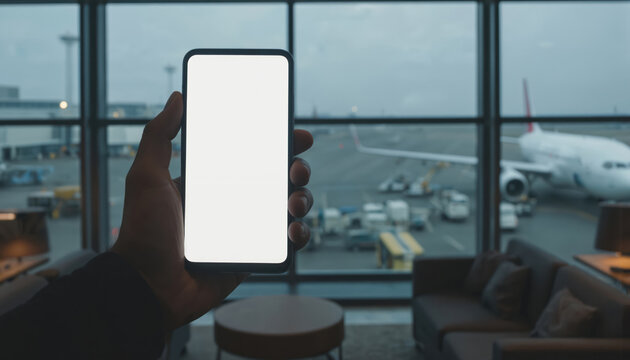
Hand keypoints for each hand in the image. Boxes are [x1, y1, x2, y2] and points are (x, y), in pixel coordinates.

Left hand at [111, 91, 312, 329]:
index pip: (252, 154)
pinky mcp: (253, 255)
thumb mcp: (146, 176)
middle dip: (297, 168)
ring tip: (295, 202)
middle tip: (297, 168)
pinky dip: (299, 234)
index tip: (295, 134)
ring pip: (288, 207)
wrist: (148, 286)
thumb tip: (177, 97)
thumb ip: (159, 136)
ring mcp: (245, 228)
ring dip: (302, 199)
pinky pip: (285, 243)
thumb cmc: (143, 232)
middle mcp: (233, 201)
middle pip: (278, 178)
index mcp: (212, 180)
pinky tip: (293, 230)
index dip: (277, 142)